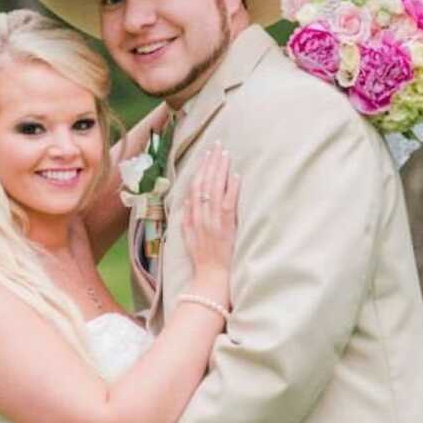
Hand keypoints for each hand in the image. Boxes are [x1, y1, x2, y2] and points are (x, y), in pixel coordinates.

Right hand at [182, 143, 239, 306]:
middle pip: (205, 183)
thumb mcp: (187, 237)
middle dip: (211, 162)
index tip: (206, 154)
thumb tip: (188, 202)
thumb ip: (187, 219)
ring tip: (225, 154)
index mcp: (192, 217)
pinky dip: (232, 188)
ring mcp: (214, 220)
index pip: (195, 186)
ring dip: (221, 170)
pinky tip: (236, 175)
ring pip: (216, 189)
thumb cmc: (202, 258)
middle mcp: (201, 215)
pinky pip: (229, 203)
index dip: (200, 168)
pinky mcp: (227, 226)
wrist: (211, 276)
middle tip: (217, 146)